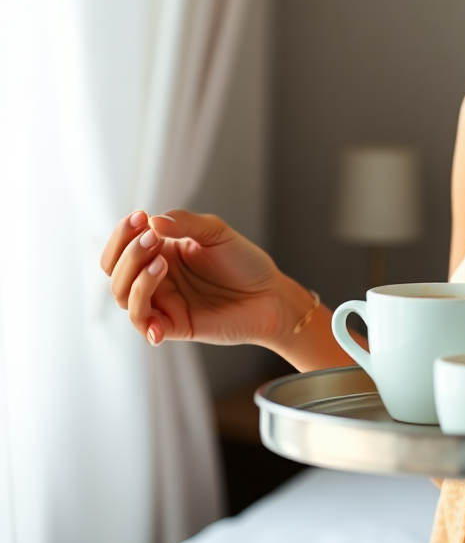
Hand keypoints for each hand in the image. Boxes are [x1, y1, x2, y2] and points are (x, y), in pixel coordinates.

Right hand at [100, 208, 307, 348]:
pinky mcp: (173, 326)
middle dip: (128, 253)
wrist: (270, 293)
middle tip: (153, 238)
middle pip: (116, 271)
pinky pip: (144, 324)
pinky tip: (156, 312)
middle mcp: (156, 278)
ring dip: (136, 278)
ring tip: (163, 261)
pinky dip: (143, 318)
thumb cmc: (244, 261)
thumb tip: (153, 222)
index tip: (140, 216)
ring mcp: (163, 302)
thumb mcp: (216, 232)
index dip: (123, 233)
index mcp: (161, 252)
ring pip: (124, 296)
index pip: (122, 247)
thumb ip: (186, 224)